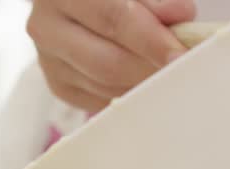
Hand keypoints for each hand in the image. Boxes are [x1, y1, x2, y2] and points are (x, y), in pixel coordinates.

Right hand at [28, 0, 196, 111]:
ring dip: (142, 81)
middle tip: (183, 70)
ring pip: (104, 84)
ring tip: (168, 69)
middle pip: (105, 61)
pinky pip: (98, 98)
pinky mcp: (57, 83)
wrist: (80, 2)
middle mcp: (46, 26)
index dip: (150, 38)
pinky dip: (128, 90)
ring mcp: (47, 60)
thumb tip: (180, 15)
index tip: (181, 54)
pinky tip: (144, 77)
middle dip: (149, 68)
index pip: (113, 18)